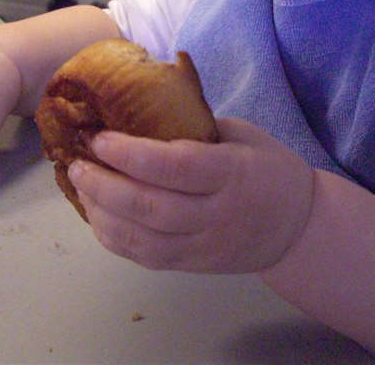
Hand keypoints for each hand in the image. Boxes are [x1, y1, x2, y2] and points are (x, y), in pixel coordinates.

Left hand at [67, 118, 314, 273]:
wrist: (298, 227)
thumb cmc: (268, 168)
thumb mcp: (243, 134)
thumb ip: (196, 126)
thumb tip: (141, 107)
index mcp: (231, 173)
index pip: (174, 167)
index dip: (131, 154)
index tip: (100, 138)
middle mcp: (216, 214)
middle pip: (150, 207)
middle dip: (104, 185)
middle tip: (76, 163)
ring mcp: (204, 246)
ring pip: (143, 240)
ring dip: (102, 214)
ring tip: (80, 187)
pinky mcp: (193, 266)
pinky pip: (146, 258)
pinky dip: (114, 239)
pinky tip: (97, 215)